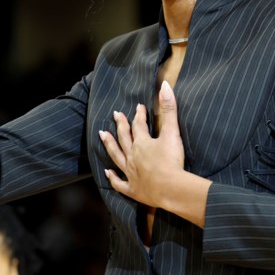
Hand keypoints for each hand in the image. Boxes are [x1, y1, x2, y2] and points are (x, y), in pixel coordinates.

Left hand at [100, 81, 184, 207]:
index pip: (138, 125)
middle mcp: (132, 156)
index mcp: (142, 143)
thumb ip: (169, 109)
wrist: (171, 189)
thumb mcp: (172, 133)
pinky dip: (113, 178)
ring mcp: (131, 173)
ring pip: (116, 157)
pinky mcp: (133, 189)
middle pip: (124, 138)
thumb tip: (164, 85)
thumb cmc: (172, 161)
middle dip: (120, 125)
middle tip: (115, 114)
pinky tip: (107, 173)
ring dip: (109, 145)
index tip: (139, 107)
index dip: (139, 115)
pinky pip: (119, 183)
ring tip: (102, 135)